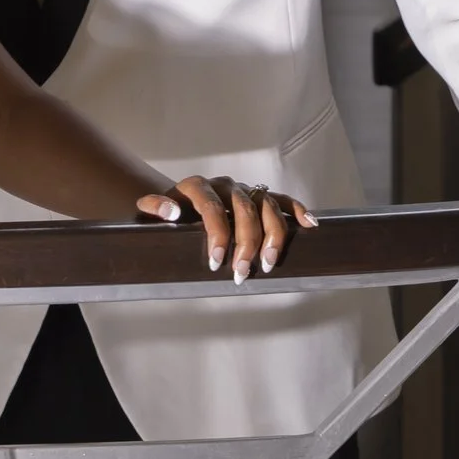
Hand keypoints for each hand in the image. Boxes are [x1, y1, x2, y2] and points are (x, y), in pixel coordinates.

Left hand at [140, 178, 316, 282]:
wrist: (177, 201)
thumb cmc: (165, 212)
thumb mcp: (149, 210)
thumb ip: (153, 207)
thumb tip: (171, 211)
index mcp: (198, 187)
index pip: (212, 209)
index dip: (217, 235)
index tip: (216, 261)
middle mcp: (224, 186)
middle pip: (244, 210)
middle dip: (246, 243)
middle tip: (241, 272)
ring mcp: (244, 190)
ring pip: (267, 206)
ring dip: (272, 235)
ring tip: (269, 263)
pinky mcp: (258, 196)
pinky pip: (282, 200)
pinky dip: (297, 210)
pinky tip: (309, 225)